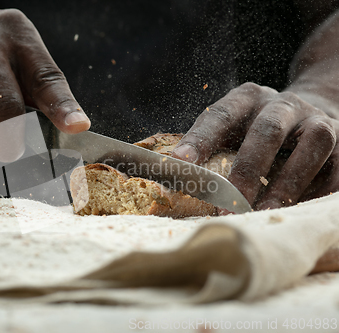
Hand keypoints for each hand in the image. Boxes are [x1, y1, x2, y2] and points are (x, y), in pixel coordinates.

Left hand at [171, 82, 338, 209]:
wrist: (312, 110)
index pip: (221, 115)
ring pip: (311, 146)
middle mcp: (283, 104)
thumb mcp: (233, 126)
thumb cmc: (257, 129)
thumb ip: (209, 146)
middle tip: (229, 203)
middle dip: (248, 169)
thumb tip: (175, 179)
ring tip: (265, 213)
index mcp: (247, 98)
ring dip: (287, 183)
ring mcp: (317, 120)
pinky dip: (317, 190)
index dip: (200, 138)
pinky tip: (297, 211)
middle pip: (267, 130)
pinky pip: (336, 167)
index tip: (180, 163)